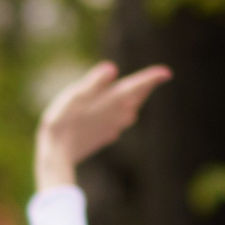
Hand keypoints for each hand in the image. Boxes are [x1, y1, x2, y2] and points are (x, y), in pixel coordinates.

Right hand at [34, 62, 170, 190]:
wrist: (57, 155)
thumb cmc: (63, 122)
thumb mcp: (75, 96)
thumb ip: (94, 82)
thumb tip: (112, 68)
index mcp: (113, 101)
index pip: (137, 86)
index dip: (152, 78)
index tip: (167, 73)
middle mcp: (118, 115)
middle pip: (137, 97)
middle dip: (145, 87)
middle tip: (157, 77)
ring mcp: (114, 127)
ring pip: (130, 109)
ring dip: (134, 99)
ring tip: (139, 90)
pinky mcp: (106, 135)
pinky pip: (120, 120)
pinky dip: (121, 111)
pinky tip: (117, 110)